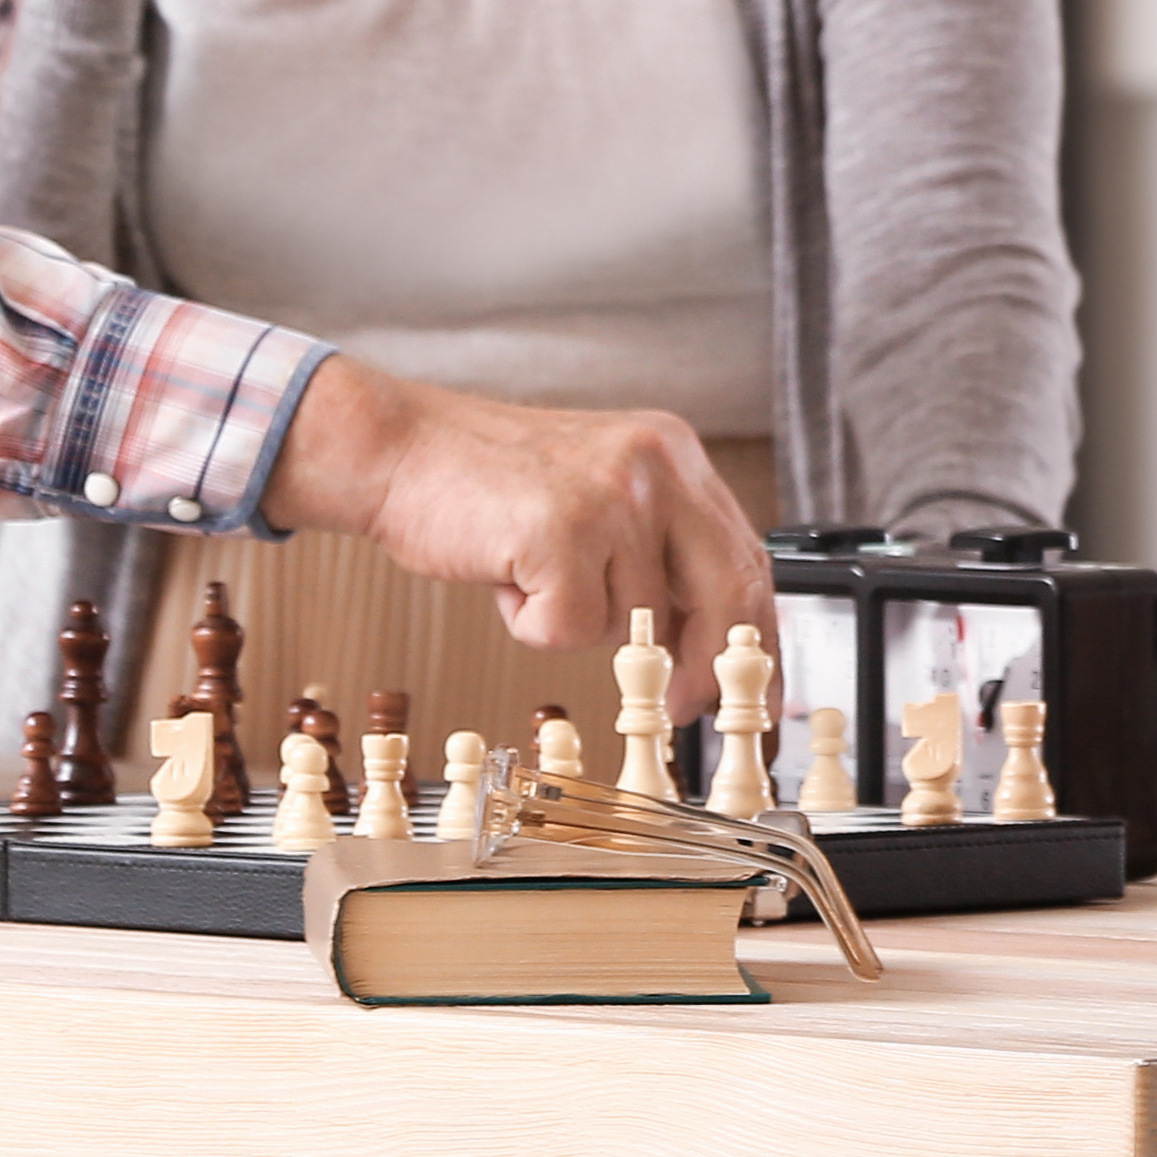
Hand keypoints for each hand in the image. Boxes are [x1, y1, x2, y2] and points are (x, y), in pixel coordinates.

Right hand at [263, 359, 772, 687]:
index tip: (758, 689)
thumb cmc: (486, 484)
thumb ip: (657, 551)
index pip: (747, 557)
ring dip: (576, 624)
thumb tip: (709, 644)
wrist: (398, 449)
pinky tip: (505, 574)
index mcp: (673, 453)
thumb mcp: (599, 496)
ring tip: (530, 574)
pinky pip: (571, 630)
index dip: (757, 634)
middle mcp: (656, 465)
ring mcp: (613, 498)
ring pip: (635, 624)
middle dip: (708, 667)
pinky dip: (531, 624)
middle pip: (727, 592)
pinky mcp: (564, 533)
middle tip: (687, 707)